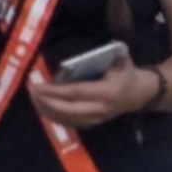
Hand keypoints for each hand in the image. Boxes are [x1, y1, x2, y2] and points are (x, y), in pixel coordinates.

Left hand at [30, 55, 163, 130]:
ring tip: (33, 98)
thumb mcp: (122, 58)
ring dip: (47, 110)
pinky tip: (43, 108)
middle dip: (46, 102)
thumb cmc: (127, 73)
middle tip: (31, 91)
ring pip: (66, 119)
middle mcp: (100, 109)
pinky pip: (69, 123)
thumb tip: (93, 48)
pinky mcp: (92, 123)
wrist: (139, 94)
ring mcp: (96, 119)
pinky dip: (54, 116)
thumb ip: (109, 51)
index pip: (75, 93)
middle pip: (67, 110)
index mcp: (106, 93)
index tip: (38, 86)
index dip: (55, 91)